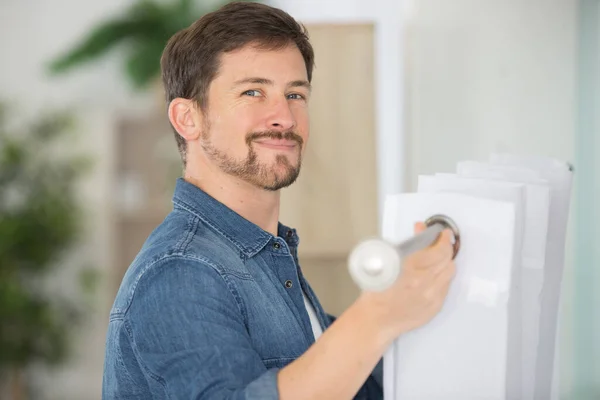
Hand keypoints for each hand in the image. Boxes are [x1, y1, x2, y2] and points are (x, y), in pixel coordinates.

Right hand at [363, 222, 455, 337]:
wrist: (375, 319)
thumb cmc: (376, 293)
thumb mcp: (387, 261)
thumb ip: (408, 244)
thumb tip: (420, 231)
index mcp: (410, 269)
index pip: (438, 249)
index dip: (443, 239)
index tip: (443, 234)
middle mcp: (424, 283)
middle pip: (447, 259)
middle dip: (445, 248)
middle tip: (441, 242)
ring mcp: (431, 296)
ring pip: (449, 272)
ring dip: (445, 263)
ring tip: (438, 259)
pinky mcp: (435, 307)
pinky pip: (446, 287)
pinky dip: (442, 278)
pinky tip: (434, 276)